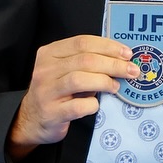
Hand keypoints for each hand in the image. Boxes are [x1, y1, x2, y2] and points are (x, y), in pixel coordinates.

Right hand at [7, 35, 139, 158]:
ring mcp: (46, 92)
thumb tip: (121, 59)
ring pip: (80, 79)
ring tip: (116, 86)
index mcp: (49, 53)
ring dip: (104, 81)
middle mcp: (45, 70)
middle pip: (85, 60)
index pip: (82, 42)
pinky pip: (77, 106)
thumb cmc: (57, 91)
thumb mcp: (65, 70)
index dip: (108, 46)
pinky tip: (97, 104)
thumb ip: (86, 62)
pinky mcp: (51, 113)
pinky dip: (92, 104)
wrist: (32, 119)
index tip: (127, 53)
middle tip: (131, 70)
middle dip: (113, 64)